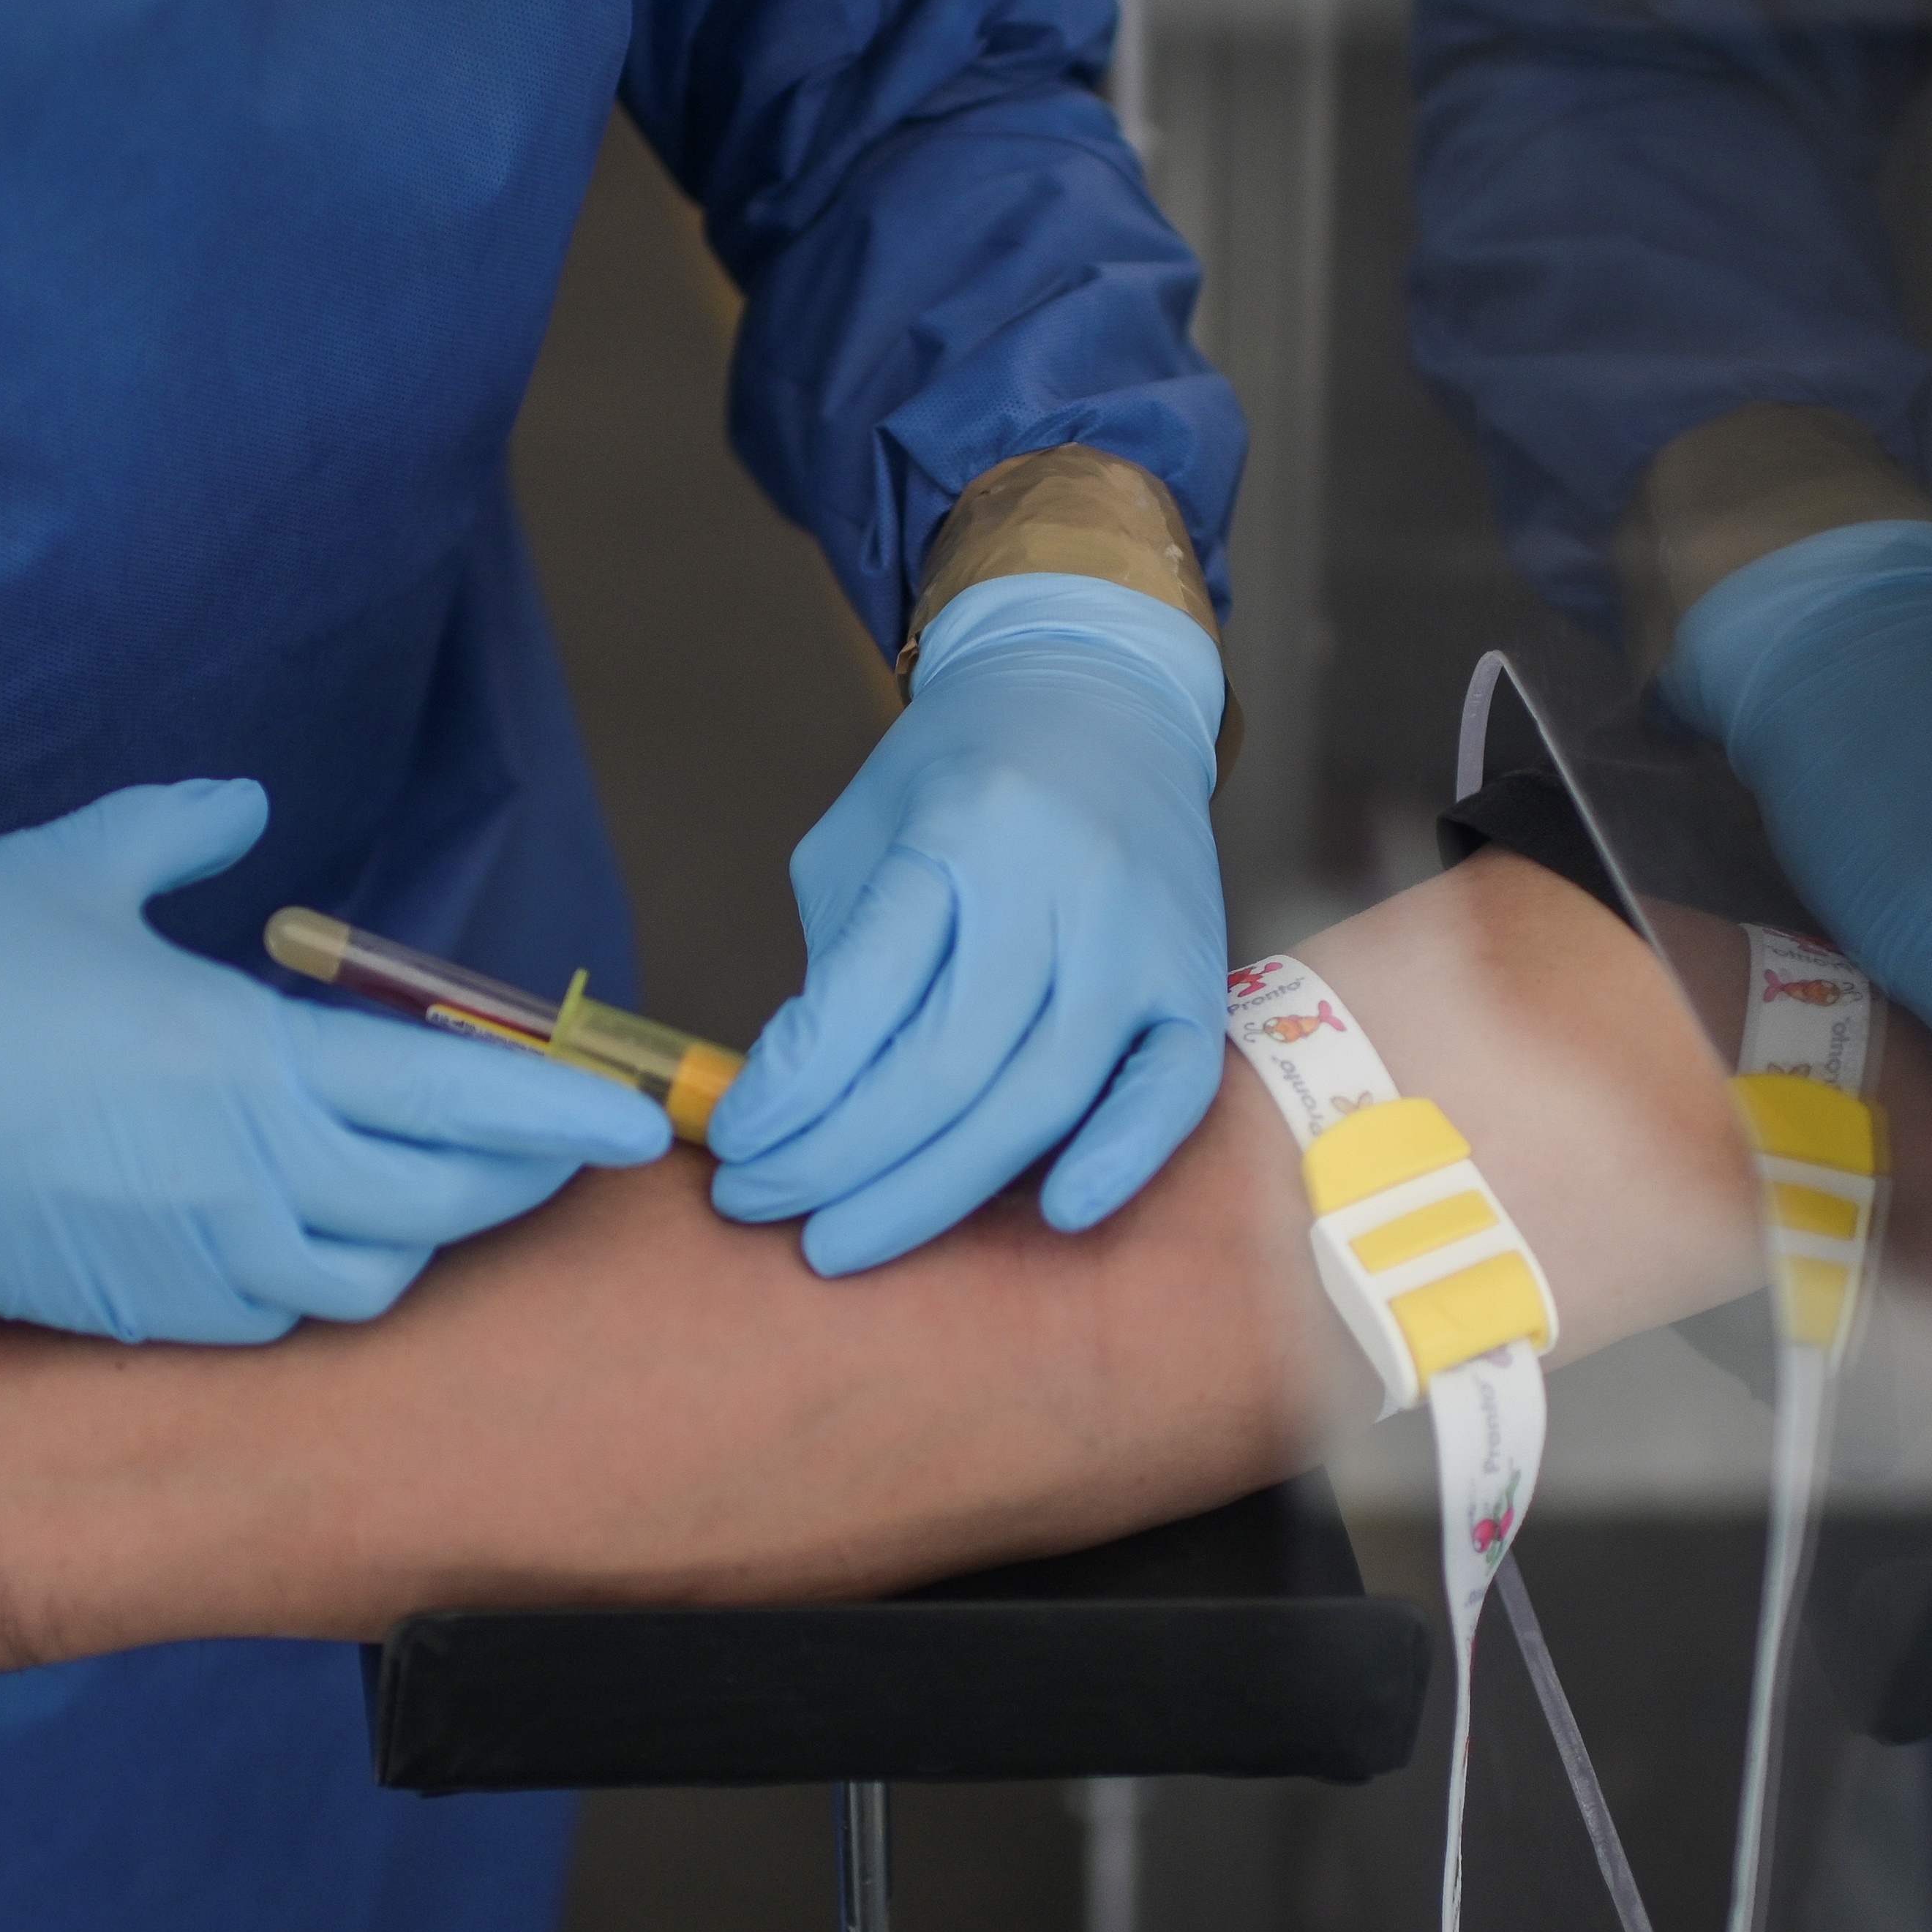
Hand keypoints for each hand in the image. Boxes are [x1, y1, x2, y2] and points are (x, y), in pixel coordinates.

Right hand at [0, 780, 668, 1339]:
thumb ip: (183, 834)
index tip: (630, 1113)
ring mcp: (178, 1261)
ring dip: (411, 1237)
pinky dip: (314, 1281)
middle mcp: (231, 1177)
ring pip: (361, 1282)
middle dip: (509, 1185)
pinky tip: (310, 1230)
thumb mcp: (69, 867)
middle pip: (437, 1213)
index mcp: (239, 1059)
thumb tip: (246, 808)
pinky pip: (267, 1320)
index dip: (557, 1113)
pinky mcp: (122, 1311)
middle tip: (545, 1146)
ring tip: (423, 1183)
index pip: (455, 1103)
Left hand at [706, 576, 1227, 1274]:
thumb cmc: (961, 774)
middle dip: (835, 1161)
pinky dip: (1120, 1159)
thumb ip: (838, 959)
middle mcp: (1058, 887)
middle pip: (943, 1070)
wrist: (1100, 691)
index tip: (734, 1145)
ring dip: (929, 1191)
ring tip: (841, 1240)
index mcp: (960, 832)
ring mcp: (1137, 939)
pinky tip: (1059, 1218)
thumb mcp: (865, 833)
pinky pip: (1172, 1090)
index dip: (789, 1092)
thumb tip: (797, 1104)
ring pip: (1038, 1100)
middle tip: (761, 1208)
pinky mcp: (1197, 977)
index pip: (862, 995)